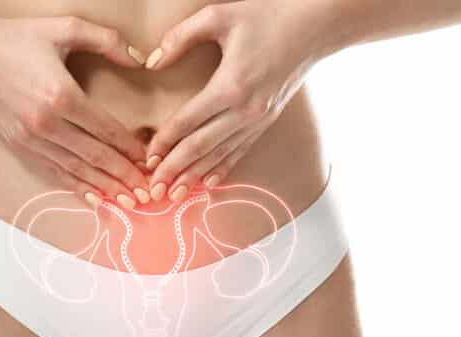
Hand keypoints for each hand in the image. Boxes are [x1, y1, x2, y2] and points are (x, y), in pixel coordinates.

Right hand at [0, 15, 151, 207]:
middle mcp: (47, 124)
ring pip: (76, 170)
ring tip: (128, 201)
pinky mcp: (20, 146)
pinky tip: (93, 199)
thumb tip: (140, 58)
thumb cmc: (16, 39)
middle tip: (147, 193)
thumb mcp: (64, 28)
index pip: (106, 129)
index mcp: (62, 96)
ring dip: (104, 188)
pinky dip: (75, 187)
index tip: (149, 161)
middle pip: (96, 156)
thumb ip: (106, 40)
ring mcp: (32, 139)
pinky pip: (53, 172)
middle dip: (124, 176)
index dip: (130, 148)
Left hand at [143, 1, 332, 201]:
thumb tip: (152, 62)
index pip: (188, 121)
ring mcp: (259, 119)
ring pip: (220, 155)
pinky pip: (240, 150)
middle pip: (201, 147)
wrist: (313, 27)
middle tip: (153, 190)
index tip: (146, 158)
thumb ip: (180, 37)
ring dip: (195, 176)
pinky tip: (208, 183)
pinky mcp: (267, 121)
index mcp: (230, 85)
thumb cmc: (266, 16)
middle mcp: (246, 109)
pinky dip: (222, 168)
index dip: (164, 142)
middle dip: (174, 170)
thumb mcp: (218, 16)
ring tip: (173, 194)